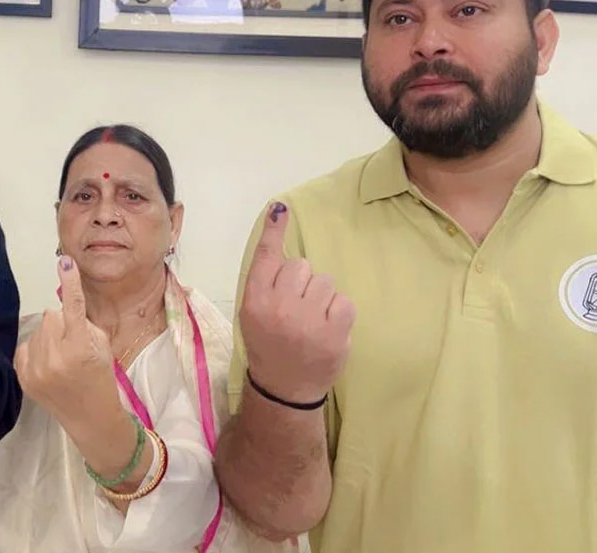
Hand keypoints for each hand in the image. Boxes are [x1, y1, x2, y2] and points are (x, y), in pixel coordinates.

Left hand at [14, 257, 121, 428]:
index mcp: (81, 349)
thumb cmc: (101, 378)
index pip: (73, 307)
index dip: (70, 282)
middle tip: (74, 342)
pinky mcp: (23, 377)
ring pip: (39, 329)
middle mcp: (56, 358)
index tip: (65, 262)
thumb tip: (64, 306)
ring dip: (50, 336)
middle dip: (63, 322)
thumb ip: (83, 324)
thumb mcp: (103, 347)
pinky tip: (49, 364)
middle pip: (52, 315)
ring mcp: (37, 370)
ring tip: (62, 357)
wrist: (90, 417)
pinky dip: (37, 349)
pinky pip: (26, 344)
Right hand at [238, 202, 354, 404]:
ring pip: (325, 281)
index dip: (275, 232)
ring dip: (321, 297)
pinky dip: (338, 312)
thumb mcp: (253, 313)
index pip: (267, 257)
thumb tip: (281, 241)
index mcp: (255, 302)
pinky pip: (343, 300)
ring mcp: (308, 321)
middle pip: (301, 265)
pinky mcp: (335, 332)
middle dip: (302, 282)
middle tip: (296, 307)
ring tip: (312, 320)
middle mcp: (279, 307)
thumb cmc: (269, 344)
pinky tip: (327, 328)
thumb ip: (265, 281)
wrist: (285, 388)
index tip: (280, 208)